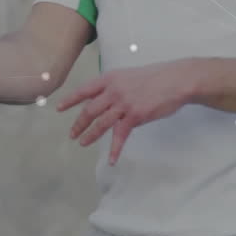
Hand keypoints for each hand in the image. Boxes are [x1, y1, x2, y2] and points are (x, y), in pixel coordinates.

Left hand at [56, 60, 194, 164]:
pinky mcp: (135, 116)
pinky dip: (115, 149)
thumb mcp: (129, 76)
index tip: (59, 108)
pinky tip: (111, 160)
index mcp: (110, 78)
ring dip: (90, 135)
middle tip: (72, 134)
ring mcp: (123, 103)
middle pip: (89, 110)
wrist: (176, 80)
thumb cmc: (155, 78)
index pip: (84, 90)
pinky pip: (120, 135)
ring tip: (83, 143)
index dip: (70, 100)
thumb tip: (104, 101)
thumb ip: (115, 87)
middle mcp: (113, 90)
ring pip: (101, 123)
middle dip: (78, 124)